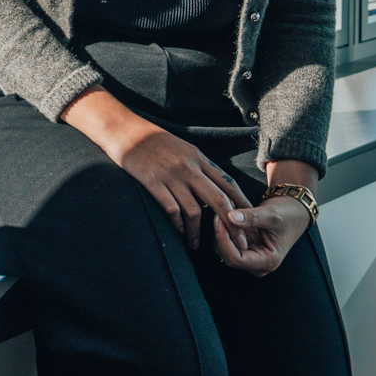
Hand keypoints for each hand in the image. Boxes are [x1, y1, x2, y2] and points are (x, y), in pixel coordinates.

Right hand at [62, 88, 250, 251]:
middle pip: (218, 200)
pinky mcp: (153, 183)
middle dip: (231, 225)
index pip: (228, 184)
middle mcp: (189, 168)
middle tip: (238, 243)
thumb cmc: (155, 142)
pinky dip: (177, 225)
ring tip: (196, 244)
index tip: (249, 221)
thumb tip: (211, 197)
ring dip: (197, 232)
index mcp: (199, 158)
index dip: (242, 204)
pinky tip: (179, 232)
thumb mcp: (184, 149)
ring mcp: (171, 176)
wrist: (127, 132)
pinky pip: (171, 210)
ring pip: (194, 211)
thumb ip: (200, 169)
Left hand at [212, 194, 310, 276]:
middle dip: (221, 235)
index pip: (236, 260)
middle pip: (228, 255)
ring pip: (224, 249)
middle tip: (219, 212)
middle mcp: (258, 263)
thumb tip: (230, 217)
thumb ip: (251, 217)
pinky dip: (225, 227)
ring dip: (221, 230)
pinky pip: (228, 241)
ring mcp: (251, 256)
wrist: (293, 212)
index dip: (224, 241)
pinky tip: (227, 212)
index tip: (219, 220)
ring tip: (225, 209)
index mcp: (268, 261)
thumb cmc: (288, 215)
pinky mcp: (245, 247)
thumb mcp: (272, 215)